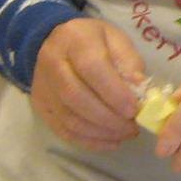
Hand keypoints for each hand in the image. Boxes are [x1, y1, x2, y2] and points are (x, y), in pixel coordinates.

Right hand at [31, 19, 146, 149]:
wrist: (57, 41)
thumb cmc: (95, 40)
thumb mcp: (117, 40)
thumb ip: (129, 64)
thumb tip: (139, 94)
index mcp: (75, 39)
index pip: (92, 68)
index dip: (114, 93)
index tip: (134, 110)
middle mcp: (52, 62)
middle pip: (76, 97)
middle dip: (109, 118)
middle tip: (132, 127)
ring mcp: (43, 87)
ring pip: (69, 118)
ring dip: (101, 132)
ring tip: (125, 134)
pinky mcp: (40, 106)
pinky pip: (63, 130)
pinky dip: (89, 141)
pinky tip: (110, 141)